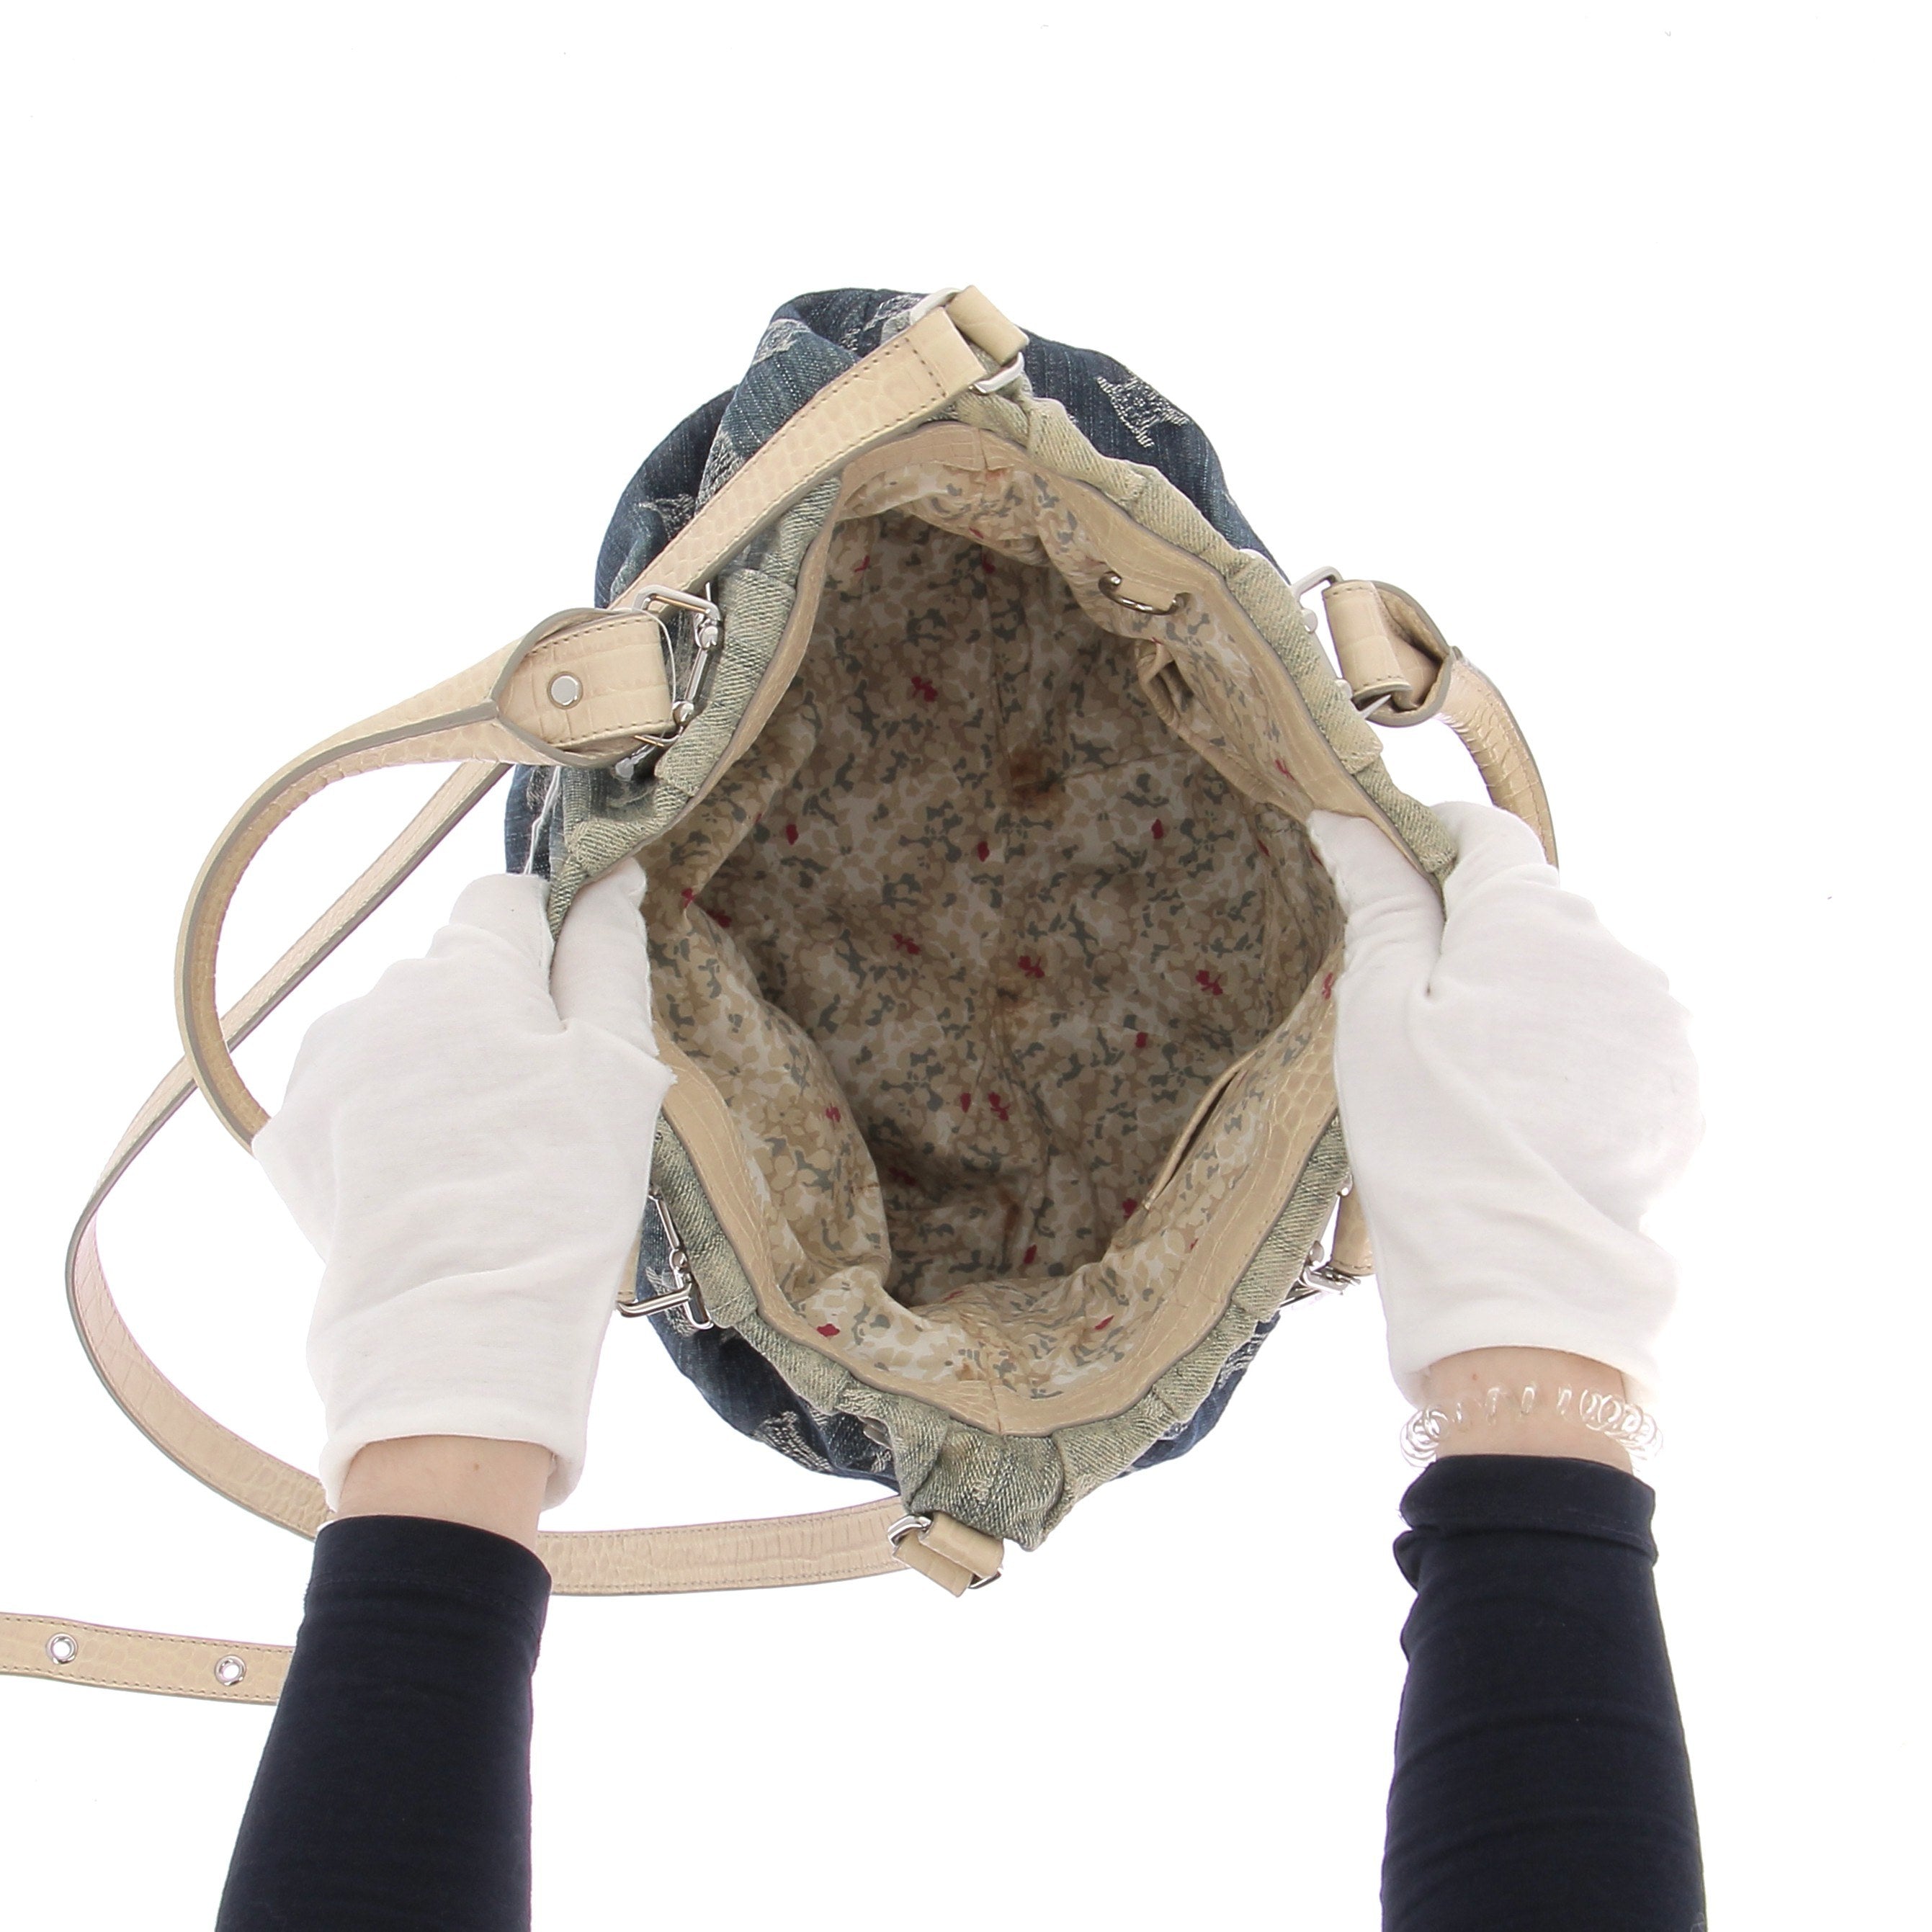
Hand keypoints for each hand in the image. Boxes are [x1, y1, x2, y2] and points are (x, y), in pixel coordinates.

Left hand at [254, 860, 673, 1511]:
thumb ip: (608, 956)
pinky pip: (355, 1098)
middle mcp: (380, 996)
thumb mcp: (616, 1065)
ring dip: (438, 1064)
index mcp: (467, 969)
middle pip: (451, 973)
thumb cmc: (557, 1190)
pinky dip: (391, 1121)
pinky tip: (428, 1182)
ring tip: (480, 1153)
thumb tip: (609, 879)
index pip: (506, 898)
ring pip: (400, 1034)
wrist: (453, 1327)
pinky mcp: (290, 1135)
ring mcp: (325, 1067)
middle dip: (495, 1013)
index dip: (548, 937)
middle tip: (543, 1105)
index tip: (576, 1003)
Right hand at [1306, 803, 1700, 1405]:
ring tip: (1473, 1078)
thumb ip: (1377, 900)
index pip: (1487, 832)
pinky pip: (1615, 1034)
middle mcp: (1615, 952)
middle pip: (1534, 907)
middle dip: (1475, 934)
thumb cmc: (1431, 1145)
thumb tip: (1350, 819)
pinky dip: (1569, 1050)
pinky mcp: (1681, 1086)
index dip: (1431, 842)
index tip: (1389, 877)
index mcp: (1533, 921)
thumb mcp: (1376, 1012)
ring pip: (1577, 971)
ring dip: (1526, 994)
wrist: (1527, 1294)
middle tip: (1412, 1010)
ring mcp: (1660, 1022)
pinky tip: (1526, 1113)